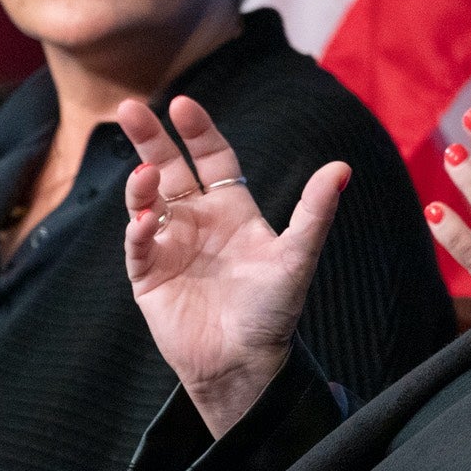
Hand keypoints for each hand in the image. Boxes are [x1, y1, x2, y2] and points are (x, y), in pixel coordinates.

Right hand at [121, 95, 348, 436]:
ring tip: (144, 173)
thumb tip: (342, 168)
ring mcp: (170, 246)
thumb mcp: (296, 257)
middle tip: (129, 109)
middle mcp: (197, 221)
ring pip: (146, 201)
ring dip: (140, 185)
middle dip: (150, 138)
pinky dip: (137, 230)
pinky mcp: (149, 276)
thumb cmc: (273, 311)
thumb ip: (314, 213)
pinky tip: (145, 221)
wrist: (245, 365)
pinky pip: (138, 245)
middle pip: (169, 168)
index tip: (182, 104)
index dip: (197, 131)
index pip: (211, 157)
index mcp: (232, 209)